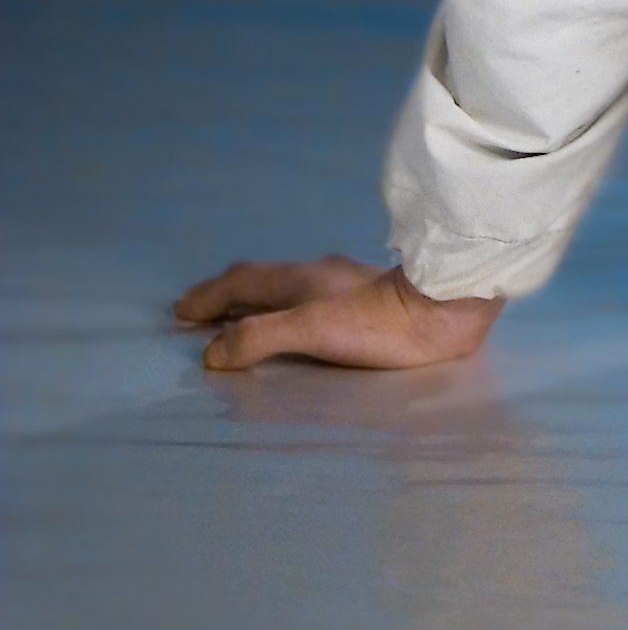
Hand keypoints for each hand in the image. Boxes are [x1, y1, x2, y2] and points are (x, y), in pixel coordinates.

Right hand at [172, 255, 503, 372]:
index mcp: (301, 279)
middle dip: (226, 298)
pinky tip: (299, 328)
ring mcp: (344, 288)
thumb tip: (211, 351)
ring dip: (256, 304)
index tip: (178, 312)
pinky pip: (308, 304)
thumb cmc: (379, 322)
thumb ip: (262, 337)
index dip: (208, 297)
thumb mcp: (313, 328)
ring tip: (238, 322)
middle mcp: (318, 277)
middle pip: (260, 282)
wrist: (447, 310)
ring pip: (286, 291)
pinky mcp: (367, 304)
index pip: (241, 282)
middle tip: (197, 315)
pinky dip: (285, 314)